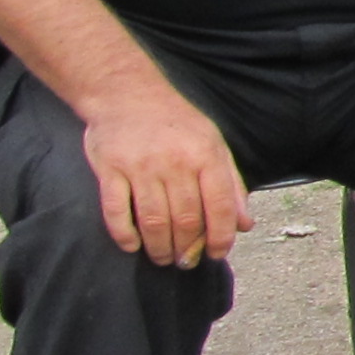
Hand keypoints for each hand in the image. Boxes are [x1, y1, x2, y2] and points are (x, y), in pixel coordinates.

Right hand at [80, 83, 246, 266]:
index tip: (218, 254)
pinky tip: (133, 246)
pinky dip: (124, 234)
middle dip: (188, 249)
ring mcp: (140, 166)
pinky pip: (116, 211)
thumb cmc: (176, 122)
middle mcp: (174, 162)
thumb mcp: (214, 145)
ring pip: (153, 220)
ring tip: (163, 258)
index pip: (219, 206)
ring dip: (160, 247)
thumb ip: (231, 185)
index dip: (221, 237)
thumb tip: (244, 224)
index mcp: (205, 155)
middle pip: (185, 219)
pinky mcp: (109, 169)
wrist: (126, 93)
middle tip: (186, 262)